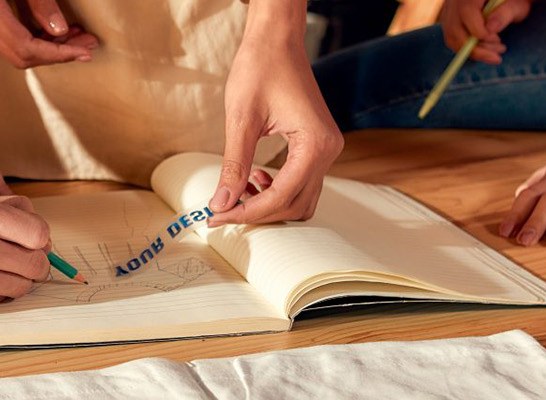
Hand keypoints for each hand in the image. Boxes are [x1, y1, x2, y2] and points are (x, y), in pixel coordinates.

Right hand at [0, 0, 99, 68]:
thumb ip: (41, 2)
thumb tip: (60, 31)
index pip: (25, 48)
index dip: (57, 54)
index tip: (84, 51)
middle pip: (20, 55)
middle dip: (57, 54)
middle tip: (88, 45)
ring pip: (16, 50)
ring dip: (49, 47)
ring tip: (79, 36)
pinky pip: (10, 37)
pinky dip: (36, 38)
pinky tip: (59, 31)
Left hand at [207, 44, 344, 224]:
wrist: (276, 41)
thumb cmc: (260, 69)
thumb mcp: (241, 120)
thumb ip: (235, 165)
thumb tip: (221, 203)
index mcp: (315, 144)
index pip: (282, 196)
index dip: (247, 211)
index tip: (217, 216)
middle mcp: (328, 150)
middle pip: (296, 205)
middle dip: (258, 213)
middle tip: (221, 211)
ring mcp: (326, 149)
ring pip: (302, 198)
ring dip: (270, 204)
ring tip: (237, 193)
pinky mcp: (318, 145)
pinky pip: (302, 182)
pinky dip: (278, 190)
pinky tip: (254, 179)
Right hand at [438, 0, 532, 63]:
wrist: (503, 2)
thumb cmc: (512, 2)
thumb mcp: (516, 5)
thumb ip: (504, 14)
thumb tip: (490, 29)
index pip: (467, 12)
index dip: (479, 31)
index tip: (497, 39)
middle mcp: (455, 1)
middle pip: (454, 29)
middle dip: (475, 49)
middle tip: (497, 57)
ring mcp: (449, 10)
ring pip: (451, 37)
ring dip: (472, 51)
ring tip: (496, 49)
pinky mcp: (448, 20)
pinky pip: (452, 39)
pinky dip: (468, 49)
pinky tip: (486, 48)